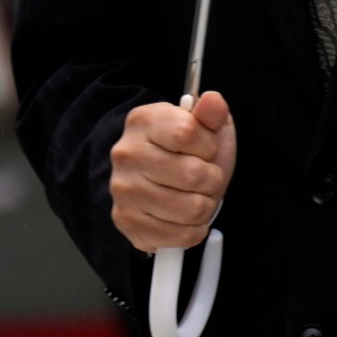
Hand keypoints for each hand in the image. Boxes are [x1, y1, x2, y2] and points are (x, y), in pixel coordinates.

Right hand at [109, 92, 235, 252]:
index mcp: (143, 122)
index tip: (206, 149)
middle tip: (204, 178)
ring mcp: (123, 191)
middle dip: (212, 179)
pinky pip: (181, 236)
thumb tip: (213, 100)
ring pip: (192, 208)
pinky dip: (193, 230)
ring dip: (205, 205)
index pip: (187, 133)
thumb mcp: (206, 127)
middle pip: (193, 175)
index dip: (208, 146)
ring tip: (194, 195)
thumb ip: (212, 114)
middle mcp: (126, 155)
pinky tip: (184, 216)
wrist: (159, 179)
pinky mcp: (127, 223)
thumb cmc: (188, 151)